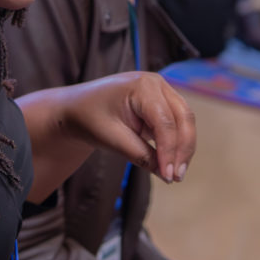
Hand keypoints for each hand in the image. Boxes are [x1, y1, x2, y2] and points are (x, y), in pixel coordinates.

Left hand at [60, 71, 195, 183]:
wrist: (76, 108)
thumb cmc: (89, 118)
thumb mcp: (112, 139)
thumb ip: (140, 155)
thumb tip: (167, 174)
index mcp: (142, 85)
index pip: (164, 121)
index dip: (169, 150)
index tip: (168, 176)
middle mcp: (156, 83)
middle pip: (183, 117)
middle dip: (183, 148)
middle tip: (177, 177)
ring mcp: (161, 90)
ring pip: (184, 120)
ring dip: (183, 147)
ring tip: (175, 174)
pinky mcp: (161, 102)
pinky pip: (176, 122)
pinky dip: (175, 142)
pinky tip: (170, 163)